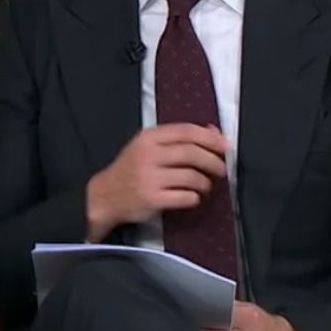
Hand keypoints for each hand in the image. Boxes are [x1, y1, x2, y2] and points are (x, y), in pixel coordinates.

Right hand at [85, 123, 229, 241]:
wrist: (104, 196)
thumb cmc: (130, 169)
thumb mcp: (148, 146)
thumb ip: (177, 138)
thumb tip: (214, 131)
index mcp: (148, 138)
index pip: (186, 132)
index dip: (211, 138)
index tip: (225, 146)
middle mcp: (148, 155)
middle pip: (192, 154)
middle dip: (213, 162)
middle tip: (221, 170)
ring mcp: (149, 178)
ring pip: (192, 177)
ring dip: (205, 183)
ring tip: (205, 186)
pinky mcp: (152, 199)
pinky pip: (186, 197)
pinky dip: (194, 198)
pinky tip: (191, 197)